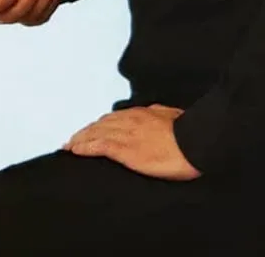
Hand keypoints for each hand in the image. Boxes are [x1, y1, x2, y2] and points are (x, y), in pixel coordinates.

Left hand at [62, 105, 200, 180]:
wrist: (195, 142)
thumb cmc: (189, 131)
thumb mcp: (171, 115)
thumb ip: (158, 115)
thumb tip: (155, 114)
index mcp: (140, 114)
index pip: (113, 118)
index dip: (99, 125)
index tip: (91, 130)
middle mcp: (128, 121)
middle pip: (100, 125)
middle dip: (85, 132)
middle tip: (73, 140)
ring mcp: (125, 134)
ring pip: (94, 134)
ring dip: (79, 139)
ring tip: (69, 146)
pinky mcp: (124, 149)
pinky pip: (98, 146)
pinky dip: (84, 147)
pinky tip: (75, 151)